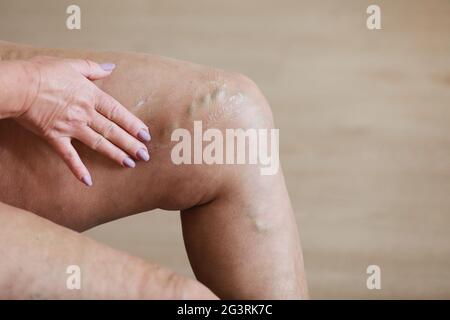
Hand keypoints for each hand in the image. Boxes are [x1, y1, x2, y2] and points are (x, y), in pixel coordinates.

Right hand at [15, 56, 150, 185]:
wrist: (19, 86)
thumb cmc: (44, 72)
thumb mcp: (72, 64)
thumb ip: (93, 68)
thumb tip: (111, 67)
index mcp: (91, 96)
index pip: (118, 113)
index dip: (133, 125)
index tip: (146, 135)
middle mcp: (85, 113)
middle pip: (113, 131)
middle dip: (131, 144)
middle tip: (145, 155)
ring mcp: (72, 127)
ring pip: (99, 144)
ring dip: (115, 155)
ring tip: (130, 164)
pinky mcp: (56, 138)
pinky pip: (69, 156)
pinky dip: (78, 169)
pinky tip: (88, 181)